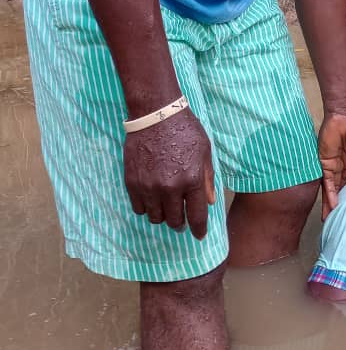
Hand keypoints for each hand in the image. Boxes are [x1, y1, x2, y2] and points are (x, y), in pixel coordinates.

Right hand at [124, 107, 215, 239]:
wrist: (155, 114)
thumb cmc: (184, 129)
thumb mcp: (204, 151)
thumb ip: (207, 179)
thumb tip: (210, 202)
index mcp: (191, 180)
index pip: (196, 216)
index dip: (199, 229)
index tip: (199, 235)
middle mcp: (170, 187)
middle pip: (174, 221)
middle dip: (180, 222)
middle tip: (181, 217)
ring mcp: (149, 186)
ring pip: (155, 218)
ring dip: (162, 215)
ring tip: (166, 206)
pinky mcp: (132, 183)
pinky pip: (139, 208)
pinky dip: (146, 207)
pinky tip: (152, 198)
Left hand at [317, 109, 345, 219]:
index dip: (345, 195)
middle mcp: (338, 165)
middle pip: (336, 188)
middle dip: (334, 202)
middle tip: (333, 219)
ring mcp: (330, 163)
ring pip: (329, 187)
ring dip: (329, 202)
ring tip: (329, 218)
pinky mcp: (323, 161)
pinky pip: (325, 180)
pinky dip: (328, 192)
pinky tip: (331, 204)